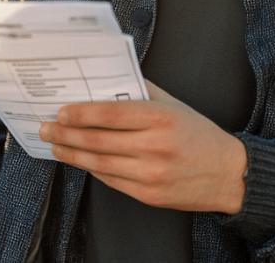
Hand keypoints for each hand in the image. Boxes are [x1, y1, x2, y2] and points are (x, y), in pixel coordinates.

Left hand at [38, 81, 245, 213]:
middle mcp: (154, 147)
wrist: (229, 174)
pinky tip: (80, 161)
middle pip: (98, 141)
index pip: (110, 113)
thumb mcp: (173, 105)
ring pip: (99, 164)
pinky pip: (111, 181)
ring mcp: (151, 174)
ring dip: (71, 155)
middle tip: (46, 129)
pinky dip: (92, 170)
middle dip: (65, 135)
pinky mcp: (149, 195)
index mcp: (160, 118)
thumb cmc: (199, 134)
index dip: (80, 113)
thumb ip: (141, 91)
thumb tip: (106, 79)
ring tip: (55, 146)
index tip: (61, 112)